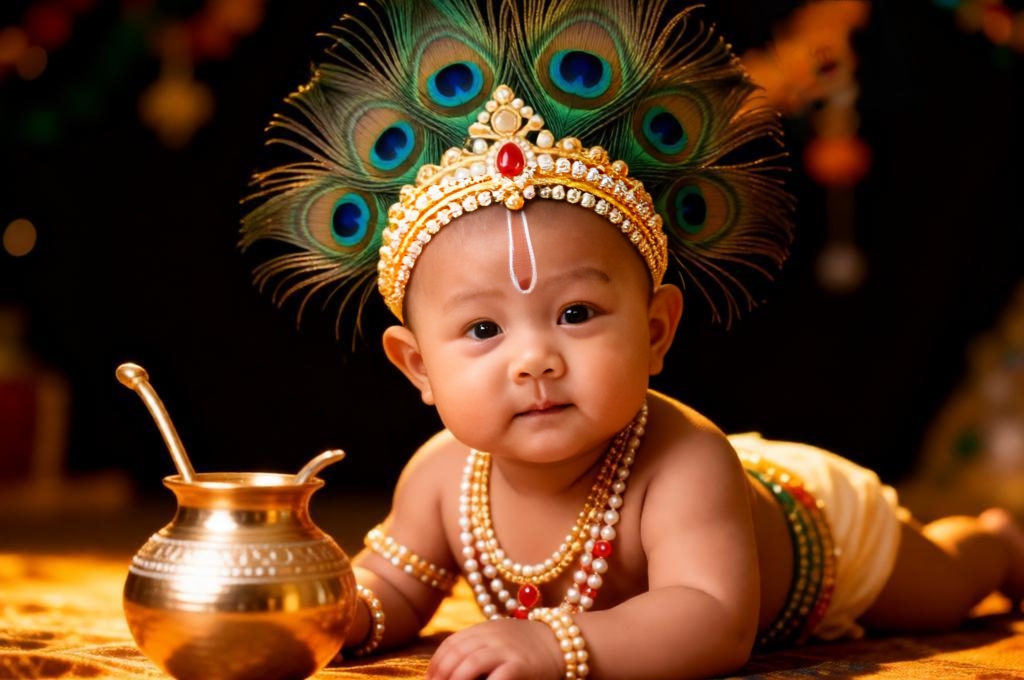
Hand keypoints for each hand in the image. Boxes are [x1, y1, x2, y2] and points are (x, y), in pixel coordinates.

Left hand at [427, 618, 564, 679]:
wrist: (565, 642)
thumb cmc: (530, 647)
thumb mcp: (502, 638)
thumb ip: (480, 647)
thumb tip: (452, 669)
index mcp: (485, 628)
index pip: (451, 644)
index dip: (436, 664)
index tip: (431, 679)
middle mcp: (492, 635)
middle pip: (456, 655)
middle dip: (441, 676)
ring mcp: (505, 649)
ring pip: (468, 666)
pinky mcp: (519, 665)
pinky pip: (494, 679)